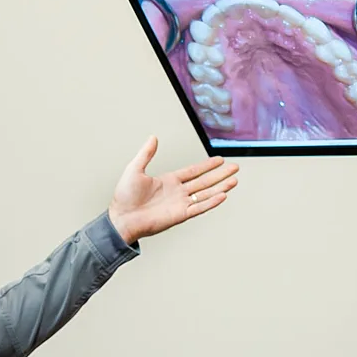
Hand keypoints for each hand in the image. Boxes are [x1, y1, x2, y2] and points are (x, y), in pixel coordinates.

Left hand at [107, 136, 238, 244]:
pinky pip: (199, 207)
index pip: (193, 171)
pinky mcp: (180, 215)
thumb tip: (153, 138)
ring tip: (234, 180)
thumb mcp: (135, 169)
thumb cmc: (125, 197)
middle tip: (234, 168)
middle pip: (204, 182)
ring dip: (220, 187)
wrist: (122, 218)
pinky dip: (211, 202)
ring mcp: (180, 204)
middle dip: (220, 174)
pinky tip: (222, 195)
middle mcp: (177, 192)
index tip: (220, 160)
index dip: (207, 165)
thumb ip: (146, 153)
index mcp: (169, 181)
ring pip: (205, 194)